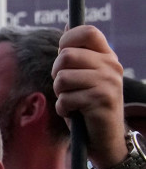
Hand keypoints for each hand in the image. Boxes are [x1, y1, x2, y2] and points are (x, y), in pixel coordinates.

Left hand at [52, 25, 126, 167]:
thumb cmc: (87, 106)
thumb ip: (77, 57)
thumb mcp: (84, 77)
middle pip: (65, 56)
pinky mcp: (101, 100)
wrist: (105, 139)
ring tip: (72, 100)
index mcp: (107, 57)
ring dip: (59, 93)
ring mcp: (108, 83)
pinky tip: (75, 113)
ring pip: (62, 78)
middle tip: (65, 87)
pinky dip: (63, 109)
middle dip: (56, 74)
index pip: (87, 32)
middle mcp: (111, 66)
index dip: (67, 40)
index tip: (63, 55)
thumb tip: (66, 29)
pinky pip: (65, 99)